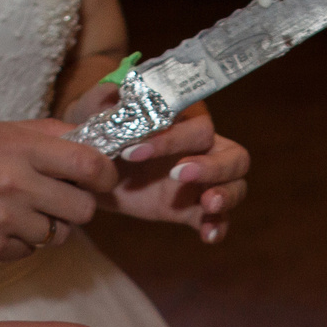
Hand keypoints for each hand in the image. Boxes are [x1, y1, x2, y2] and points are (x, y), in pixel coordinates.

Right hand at [0, 120, 116, 262]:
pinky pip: (26, 253)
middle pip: (83, 209)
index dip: (105, 175)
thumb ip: (37, 136)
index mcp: (17, 146)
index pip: (90, 163)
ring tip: (13, 213)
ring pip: (56, 235)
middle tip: (55, 202)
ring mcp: (1, 219)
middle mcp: (13, 182)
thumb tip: (86, 139)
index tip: (100, 180)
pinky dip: (16, 245)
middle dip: (75, 208)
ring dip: (44, 228)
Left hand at [67, 91, 248, 244]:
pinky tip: (207, 235)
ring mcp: (202, 181)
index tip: (134, 152)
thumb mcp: (94, 113)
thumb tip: (112, 91)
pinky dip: (218, 227)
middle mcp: (202, 148)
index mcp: (184, 120)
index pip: (198, 126)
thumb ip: (102, 99)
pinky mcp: (192, 208)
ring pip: (236, 184)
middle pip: (233, 155)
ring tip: (208, 205)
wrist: (89, 169)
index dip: (172, 139)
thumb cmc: (99, 133)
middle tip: (178, 175)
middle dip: (212, 166)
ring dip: (227, 194)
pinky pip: (219, 218)